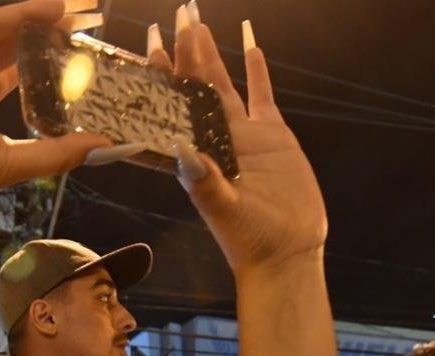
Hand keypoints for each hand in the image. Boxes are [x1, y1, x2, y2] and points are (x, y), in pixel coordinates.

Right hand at [0, 0, 109, 203]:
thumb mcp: (10, 161)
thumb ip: (57, 152)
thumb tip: (107, 147)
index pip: (11, 80)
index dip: (42, 66)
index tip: (76, 55)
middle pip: (6, 48)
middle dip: (42, 33)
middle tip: (80, 22)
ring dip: (25, 12)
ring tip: (62, 6)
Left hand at [147, 13, 326, 272]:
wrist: (286, 253)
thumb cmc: (249, 239)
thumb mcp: (224, 210)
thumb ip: (205, 182)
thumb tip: (183, 151)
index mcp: (194, 154)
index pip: (172, 106)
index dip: (159, 75)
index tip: (148, 43)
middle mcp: (213, 140)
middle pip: (193, 87)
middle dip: (183, 52)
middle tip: (176, 15)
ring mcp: (243, 136)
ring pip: (222, 84)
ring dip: (210, 55)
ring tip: (198, 22)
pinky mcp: (273, 136)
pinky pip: (261, 95)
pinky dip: (256, 70)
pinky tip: (250, 44)